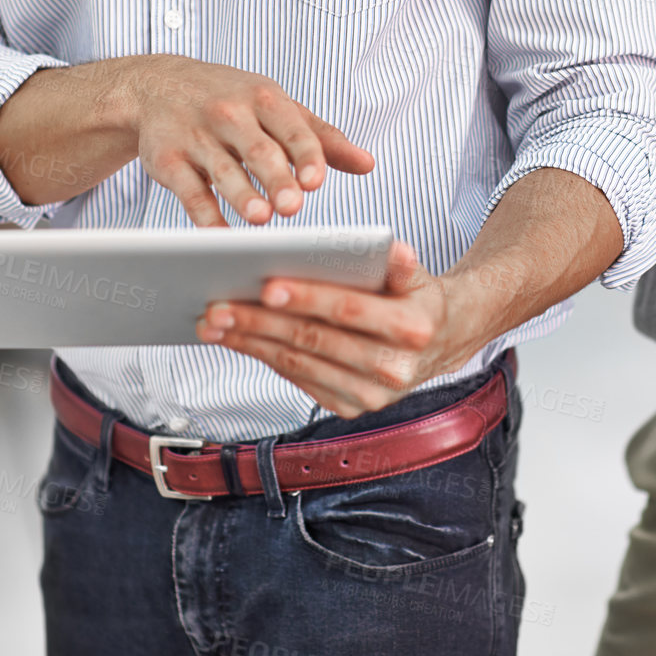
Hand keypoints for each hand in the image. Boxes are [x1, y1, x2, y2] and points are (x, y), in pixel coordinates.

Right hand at [0, 54, 373, 220]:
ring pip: (222, 170)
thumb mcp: (276, 107)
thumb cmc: (230, 100)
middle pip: (258, 150)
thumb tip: (368, 164)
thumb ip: (321, 137)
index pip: (293, 128)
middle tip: (294, 206)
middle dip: (275, 178)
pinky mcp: (167, 159)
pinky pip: (188, 191)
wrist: (157, 86)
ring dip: (242, 195)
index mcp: (264, 98)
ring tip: (261, 219)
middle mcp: (229, 113)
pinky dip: (205, 215)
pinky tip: (221, 235)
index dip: (306, 155)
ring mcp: (196, 135)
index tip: (317, 182)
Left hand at [195, 240, 481, 416]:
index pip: (349, 311)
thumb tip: (391, 248)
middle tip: (218, 305)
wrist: (440, 341)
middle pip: (314, 340)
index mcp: (412, 329)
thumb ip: (398, 262)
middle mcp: (393, 370)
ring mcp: (371, 395)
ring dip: (251, 343)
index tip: (265, 285)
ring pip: (298, 364)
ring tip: (214, 322)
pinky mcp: (351, 407)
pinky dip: (264, 357)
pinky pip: (298, 379)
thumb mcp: (415, 273)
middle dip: (261, 322)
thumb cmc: (415, 296)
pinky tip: (237, 338)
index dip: (307, 298)